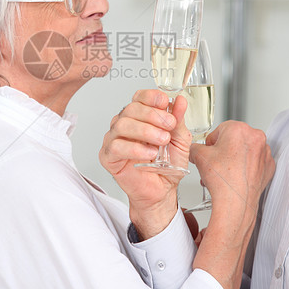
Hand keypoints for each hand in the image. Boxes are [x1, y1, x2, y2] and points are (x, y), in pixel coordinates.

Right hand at [100, 89, 190, 238]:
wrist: (162, 191)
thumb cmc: (167, 166)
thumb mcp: (180, 140)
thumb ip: (178, 120)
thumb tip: (180, 101)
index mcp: (140, 117)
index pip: (139, 97)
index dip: (151, 97)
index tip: (164, 102)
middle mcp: (124, 125)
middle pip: (131, 109)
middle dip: (152, 115)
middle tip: (169, 125)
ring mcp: (113, 139)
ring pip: (121, 125)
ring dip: (145, 131)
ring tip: (161, 141)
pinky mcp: (107, 157)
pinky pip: (115, 146)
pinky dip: (134, 148)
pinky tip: (148, 154)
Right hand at [190, 121, 273, 224]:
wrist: (236, 203)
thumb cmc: (222, 180)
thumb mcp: (198, 156)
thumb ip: (194, 147)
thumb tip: (194, 148)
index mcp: (238, 128)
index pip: (219, 130)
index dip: (211, 144)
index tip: (210, 153)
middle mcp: (255, 137)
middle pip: (233, 140)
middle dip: (223, 151)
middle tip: (217, 164)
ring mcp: (264, 152)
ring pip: (245, 150)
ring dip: (235, 158)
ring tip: (226, 172)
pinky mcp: (269, 166)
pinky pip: (255, 162)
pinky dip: (246, 167)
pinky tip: (237, 176)